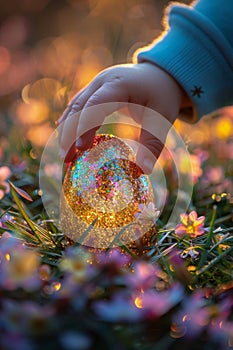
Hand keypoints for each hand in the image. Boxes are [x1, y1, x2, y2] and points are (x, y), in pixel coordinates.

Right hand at [58, 62, 187, 172]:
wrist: (159, 74)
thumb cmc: (161, 95)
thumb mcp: (162, 118)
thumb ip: (153, 143)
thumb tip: (143, 171)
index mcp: (119, 84)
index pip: (97, 104)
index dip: (86, 125)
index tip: (80, 148)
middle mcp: (102, 81)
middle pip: (79, 107)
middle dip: (70, 132)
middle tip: (66, 158)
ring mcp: (95, 85)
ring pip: (74, 107)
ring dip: (67, 130)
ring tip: (65, 155)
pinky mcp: (93, 91)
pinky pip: (77, 106)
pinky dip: (71, 123)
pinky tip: (65, 139)